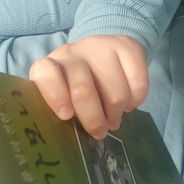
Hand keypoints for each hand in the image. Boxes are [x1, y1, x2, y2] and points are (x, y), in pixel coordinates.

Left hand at [29, 35, 148, 139]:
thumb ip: (64, 111)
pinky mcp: (126, 45)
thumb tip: (75, 138)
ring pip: (114, 91)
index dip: (56, 97)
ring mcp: (99, 46)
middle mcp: (71, 53)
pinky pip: (137, 82)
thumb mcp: (62, 96)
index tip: (67, 117)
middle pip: (83, 90)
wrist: (101, 52)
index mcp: (48, 66)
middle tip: (99, 132)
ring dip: (116, 113)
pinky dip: (136, 100)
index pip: (46, 76)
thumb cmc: (74, 84)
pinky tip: (129, 105)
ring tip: (113, 119)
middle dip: (93, 119)